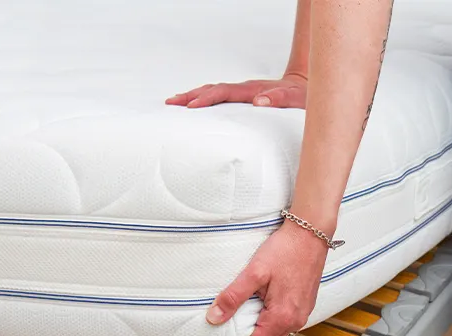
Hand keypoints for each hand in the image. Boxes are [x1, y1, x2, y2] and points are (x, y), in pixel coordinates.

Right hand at [165, 74, 307, 108]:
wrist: (306, 87)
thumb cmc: (302, 97)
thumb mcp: (296, 100)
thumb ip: (280, 98)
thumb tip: (258, 102)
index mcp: (253, 90)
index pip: (224, 93)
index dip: (207, 99)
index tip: (191, 106)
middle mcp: (245, 88)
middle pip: (213, 89)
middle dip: (191, 95)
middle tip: (171, 103)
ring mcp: (243, 91)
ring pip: (214, 90)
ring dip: (194, 95)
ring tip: (175, 102)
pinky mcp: (243, 96)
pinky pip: (220, 95)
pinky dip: (205, 97)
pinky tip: (197, 103)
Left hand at [206, 221, 327, 335]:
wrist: (310, 234)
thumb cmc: (285, 251)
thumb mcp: (253, 273)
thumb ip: (233, 297)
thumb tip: (214, 318)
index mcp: (281, 318)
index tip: (228, 322)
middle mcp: (296, 321)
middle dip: (250, 331)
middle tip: (239, 308)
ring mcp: (303, 314)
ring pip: (276, 333)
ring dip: (262, 323)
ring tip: (253, 300)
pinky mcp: (306, 305)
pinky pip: (286, 321)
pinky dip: (274, 315)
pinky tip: (267, 297)